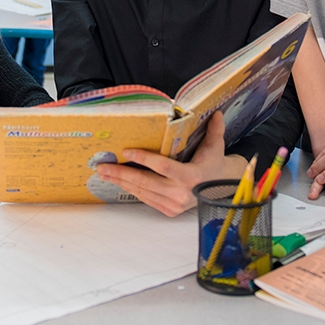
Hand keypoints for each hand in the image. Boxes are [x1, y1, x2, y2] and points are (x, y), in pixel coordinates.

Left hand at [94, 111, 236, 216]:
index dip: (143, 159)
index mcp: (192, 176)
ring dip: (121, 182)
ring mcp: (174, 205)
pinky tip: (120, 182)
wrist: (221, 187)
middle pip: (146, 182)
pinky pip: (146, 199)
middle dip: (122, 174)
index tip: (126, 152)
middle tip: (103, 166)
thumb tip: (216, 113)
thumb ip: (215, 129)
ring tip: (105, 173)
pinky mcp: (169, 211)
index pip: (163, 166)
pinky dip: (131, 190)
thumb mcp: (216, 146)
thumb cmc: (214, 164)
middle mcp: (181, 193)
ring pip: (142, 192)